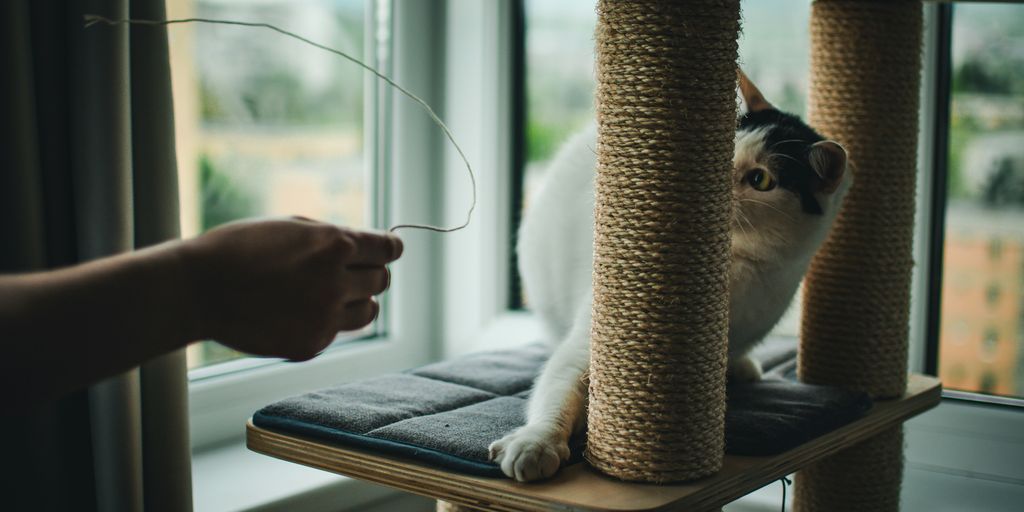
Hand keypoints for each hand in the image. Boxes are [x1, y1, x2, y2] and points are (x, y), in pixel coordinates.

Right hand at [178, 217, 402, 360]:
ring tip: (323, 293)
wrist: (197, 288)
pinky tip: (292, 312)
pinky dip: (323, 323)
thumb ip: (335, 238)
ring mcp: (325, 317)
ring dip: (355, 301)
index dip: (388, 250)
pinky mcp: (311, 345)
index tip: (385, 252)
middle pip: (382, 281)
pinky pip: (336, 332)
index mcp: (334, 244)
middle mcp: (336, 282)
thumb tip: (368, 249)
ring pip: (369, 311)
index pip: (389, 250)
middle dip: (368, 273)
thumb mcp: (293, 227)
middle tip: (344, 272)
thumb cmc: (241, 248)